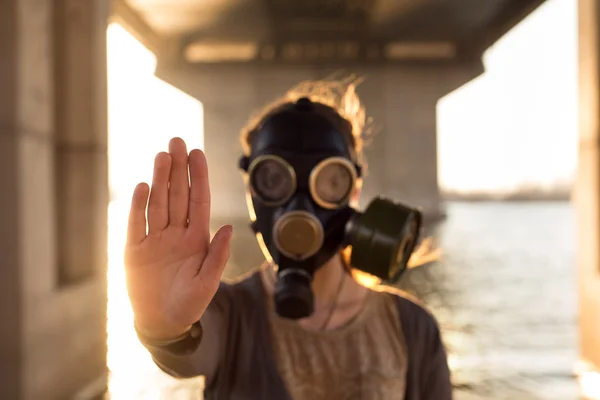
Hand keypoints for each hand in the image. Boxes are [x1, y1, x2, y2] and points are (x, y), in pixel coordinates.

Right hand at [124, 137, 231, 339]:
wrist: (162, 322)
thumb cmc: (189, 304)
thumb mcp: (207, 283)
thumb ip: (217, 255)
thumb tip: (228, 227)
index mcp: (197, 238)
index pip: (198, 201)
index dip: (198, 177)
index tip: (197, 153)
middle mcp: (176, 233)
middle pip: (177, 194)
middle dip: (178, 169)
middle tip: (178, 141)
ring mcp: (155, 239)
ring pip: (158, 203)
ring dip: (159, 180)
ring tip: (162, 156)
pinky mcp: (134, 249)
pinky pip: (136, 223)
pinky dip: (138, 206)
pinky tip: (142, 186)